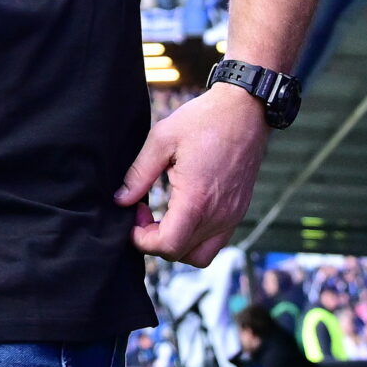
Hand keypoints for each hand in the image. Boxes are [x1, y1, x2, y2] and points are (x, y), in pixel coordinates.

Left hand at [117, 84, 269, 262]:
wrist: (245, 111)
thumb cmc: (204, 120)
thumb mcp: (162, 139)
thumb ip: (139, 174)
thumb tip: (121, 200)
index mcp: (197, 200)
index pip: (168, 246)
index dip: (142, 240)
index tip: (133, 215)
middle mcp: (218, 216)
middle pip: (180, 254)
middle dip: (154, 240)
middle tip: (143, 210)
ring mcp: (232, 216)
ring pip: (199, 255)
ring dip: (176, 244)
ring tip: (163, 214)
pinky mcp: (238, 212)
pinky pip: (215, 242)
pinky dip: (194, 237)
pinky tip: (182, 210)